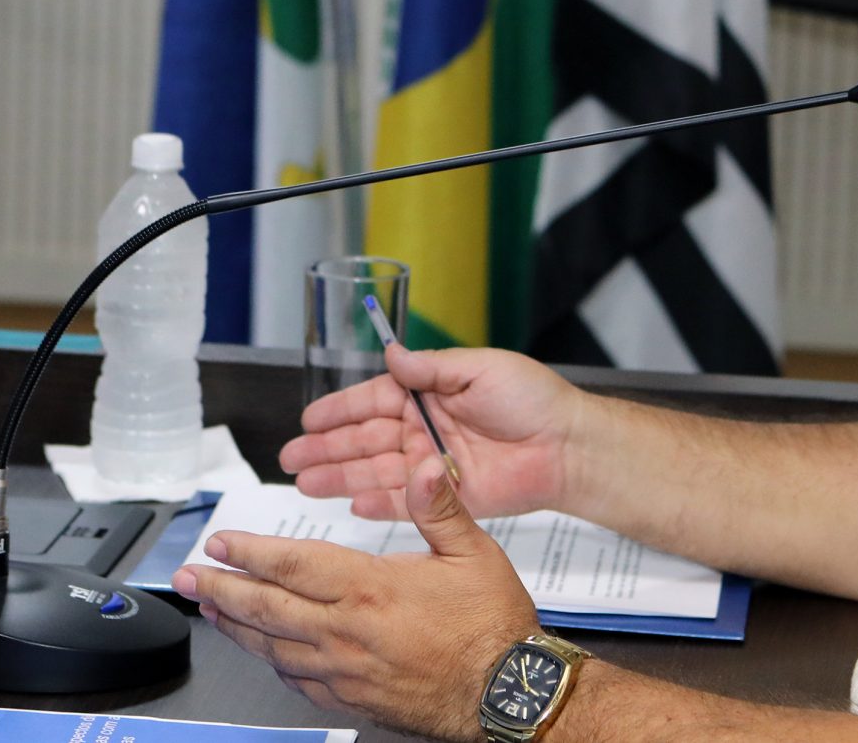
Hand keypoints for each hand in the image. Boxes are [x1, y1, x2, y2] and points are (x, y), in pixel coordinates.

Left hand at [179, 456, 538, 741]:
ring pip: (272, 647)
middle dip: (220, 590)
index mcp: (369, 588)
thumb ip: (439, 507)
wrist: (506, 696)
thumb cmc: (492, 626)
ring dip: (235, 626)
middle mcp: (346, 632)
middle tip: (186, 578)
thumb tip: (422, 465)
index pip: (291, 565)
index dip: (248, 552)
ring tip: (210, 610)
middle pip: (266, 609)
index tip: (218, 543)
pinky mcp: (352, 699)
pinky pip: (297, 681)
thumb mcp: (474, 552)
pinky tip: (263, 652)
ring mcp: (344, 671)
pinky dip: (271, 661)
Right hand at [281, 343, 582, 520]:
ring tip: (305, 482)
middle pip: (365, 439)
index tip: (308, 418)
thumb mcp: (479, 368)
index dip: (340, 410)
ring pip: (375, 472)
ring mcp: (431, 466)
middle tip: (291, 457)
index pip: (373, 400)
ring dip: (339, 476)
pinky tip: (349, 503)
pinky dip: (376, 504)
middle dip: (326, 447)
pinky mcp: (445, 499)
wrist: (567, 446)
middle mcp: (423, 430)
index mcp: (429, 394)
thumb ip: (431, 369)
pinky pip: (403, 503)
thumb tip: (392, 354)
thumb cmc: (532, 399)